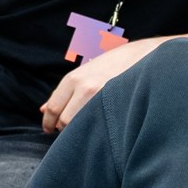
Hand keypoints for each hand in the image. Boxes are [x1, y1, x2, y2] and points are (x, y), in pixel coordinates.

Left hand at [40, 36, 158, 132]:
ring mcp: (102, 96)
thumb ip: (64, 92)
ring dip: (79, 130)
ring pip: (81, 124)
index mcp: (74, 78)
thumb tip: (42, 109)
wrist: (144, 56)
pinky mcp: (117, 104)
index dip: (48, 122)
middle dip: (63, 128)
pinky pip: (100, 123)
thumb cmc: (113, 64)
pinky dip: (96, 129)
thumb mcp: (85, 73)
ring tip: (85, 129)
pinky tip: (100, 127)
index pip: (53, 107)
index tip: (49, 130)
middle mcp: (84, 87)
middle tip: (69, 131)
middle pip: (64, 120)